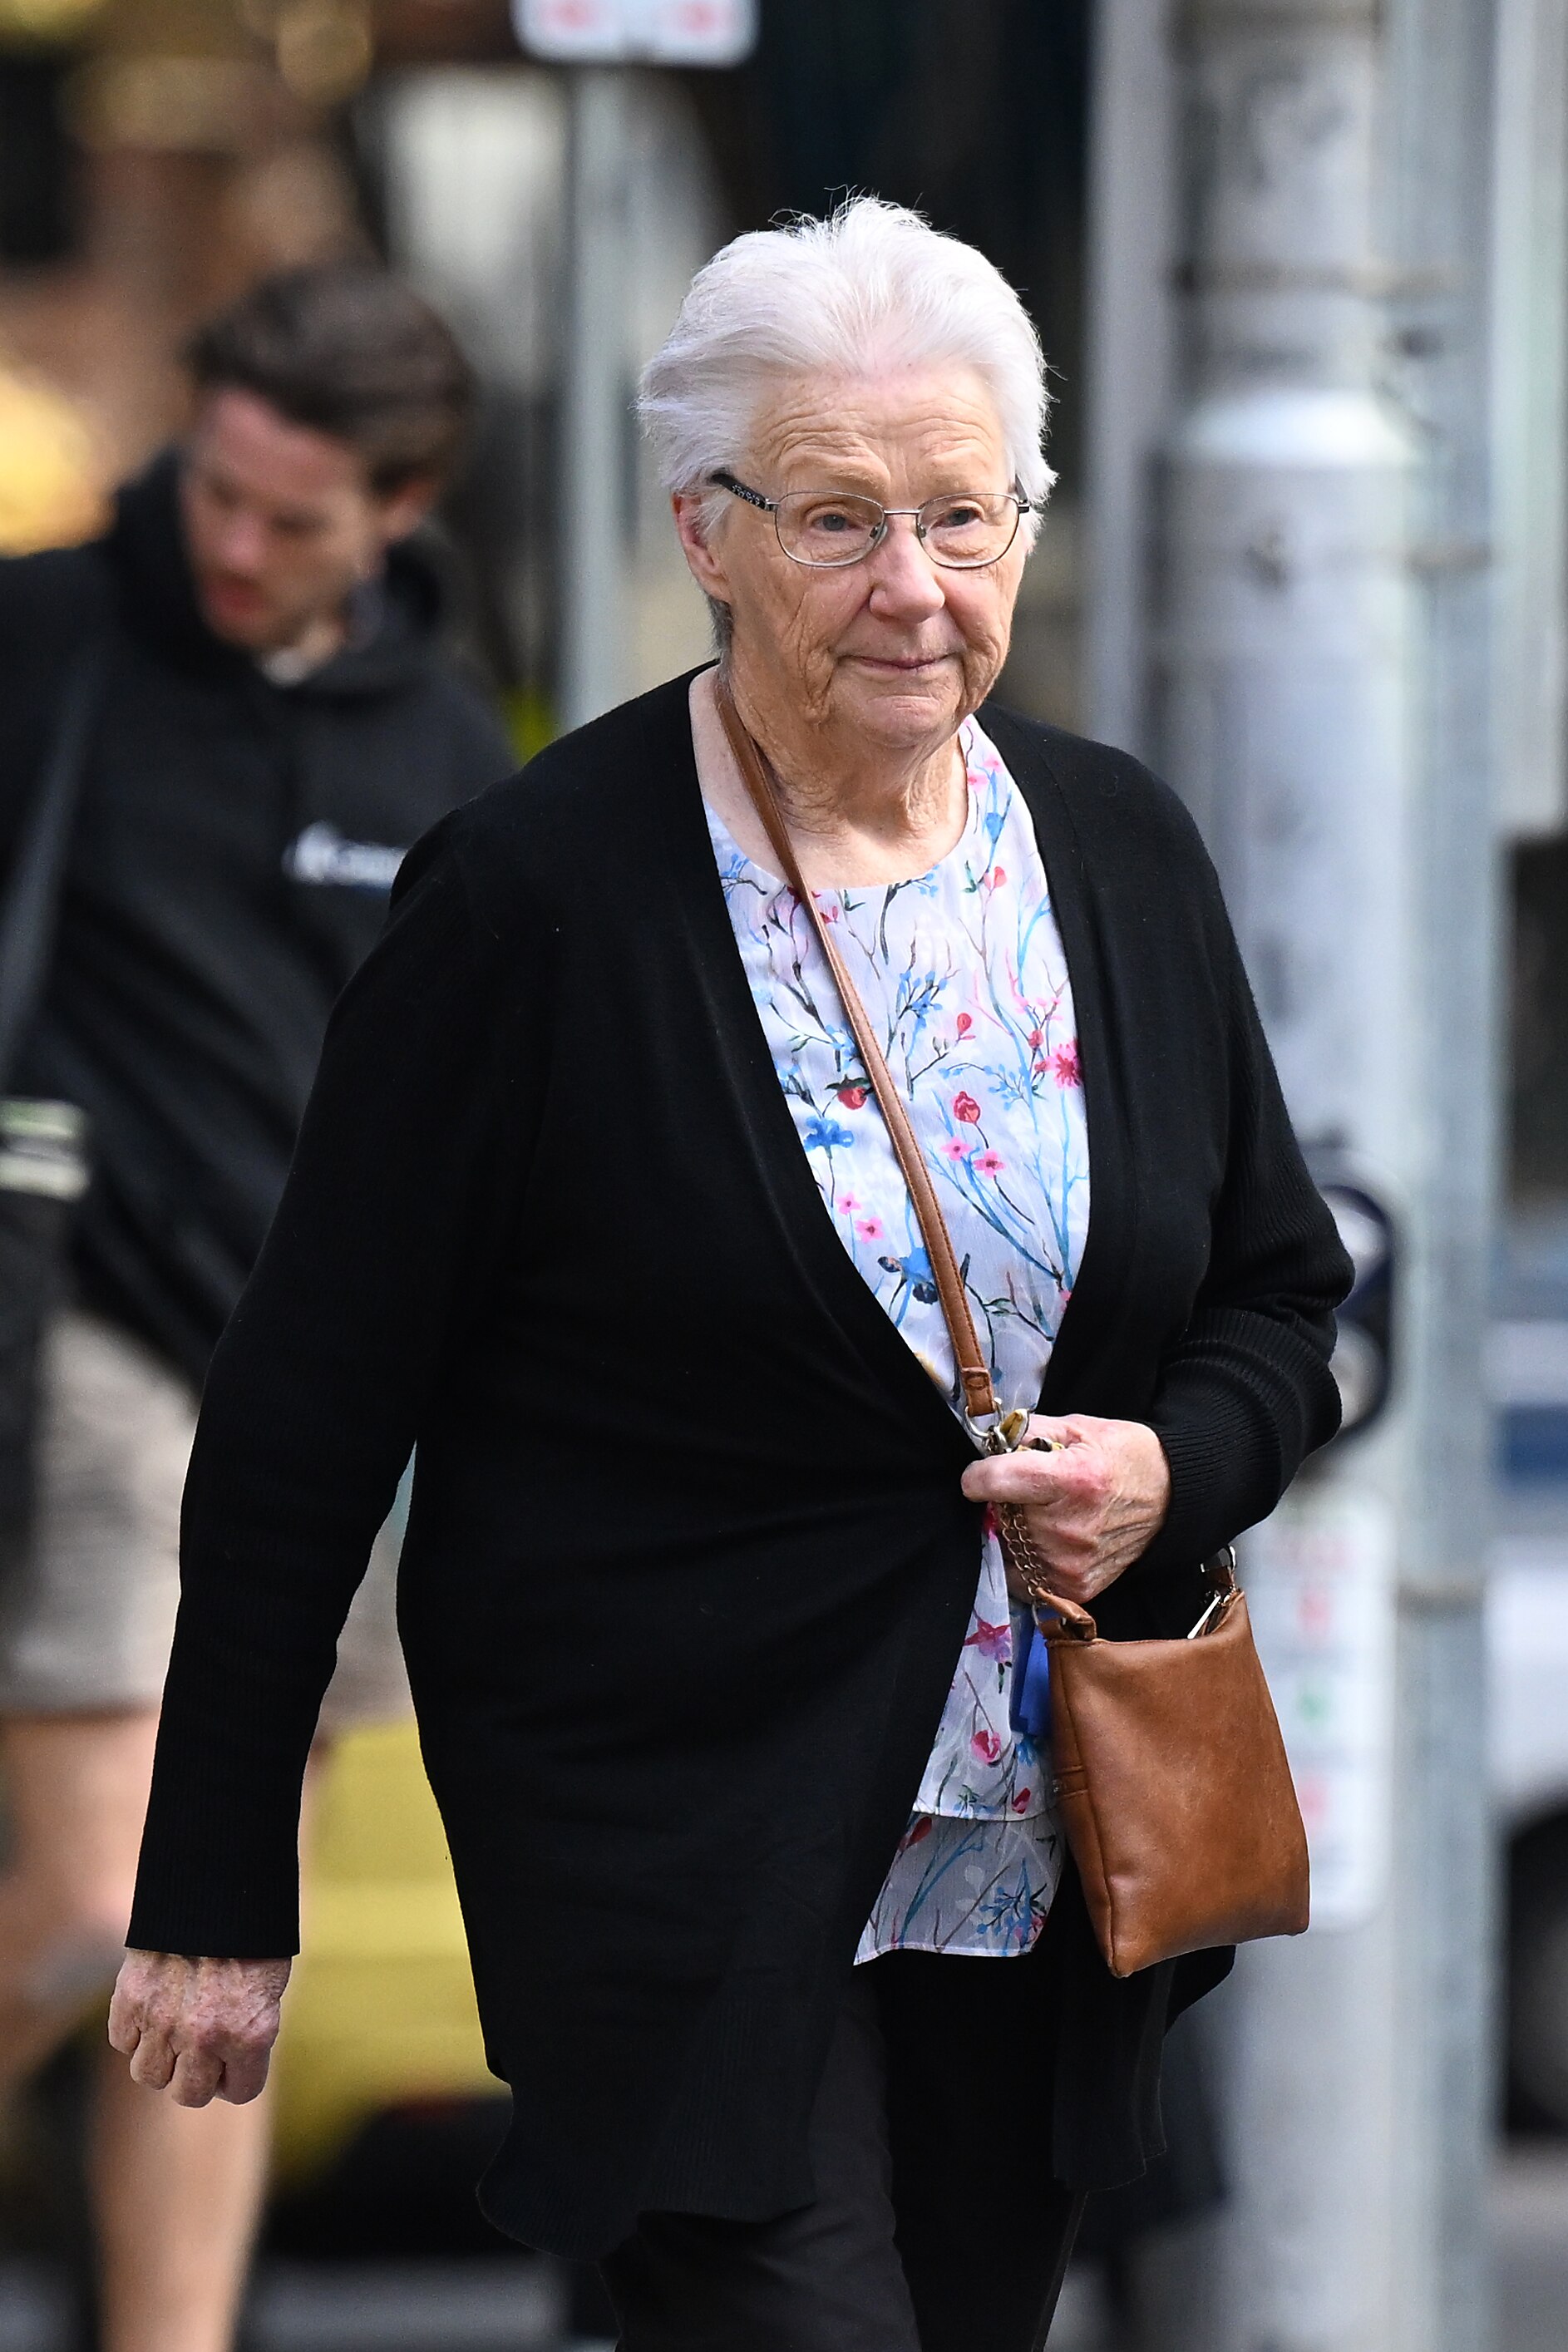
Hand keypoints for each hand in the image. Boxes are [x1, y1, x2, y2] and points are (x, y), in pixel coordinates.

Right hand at [108, 1950, 291, 2107]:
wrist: (217, 1885)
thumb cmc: (251, 1934)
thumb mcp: (268, 1985)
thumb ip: (246, 2031)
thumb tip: (226, 2063)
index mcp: (250, 2034)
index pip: (240, 2091)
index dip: (239, 2075)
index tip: (236, 2059)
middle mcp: (205, 2037)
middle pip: (188, 2094)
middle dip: (197, 2075)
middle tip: (202, 2047)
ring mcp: (163, 2022)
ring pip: (148, 2075)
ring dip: (161, 2057)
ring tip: (174, 2028)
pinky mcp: (130, 2000)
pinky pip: (123, 2041)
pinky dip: (134, 2030)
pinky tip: (152, 2006)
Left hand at [960, 1413, 1171, 1606]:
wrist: (1170, 1499)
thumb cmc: (1122, 1457)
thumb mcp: (1077, 1427)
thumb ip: (1026, 1431)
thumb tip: (986, 1443)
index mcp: (1071, 1480)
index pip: (994, 1481)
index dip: (979, 1474)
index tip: (982, 1473)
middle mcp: (1069, 1528)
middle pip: (999, 1516)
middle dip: (1003, 1502)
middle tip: (1030, 1492)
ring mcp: (1070, 1565)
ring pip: (1008, 1546)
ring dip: (1015, 1531)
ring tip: (1046, 1515)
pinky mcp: (1074, 1588)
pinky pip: (1025, 1575)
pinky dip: (1028, 1558)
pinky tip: (1050, 1539)